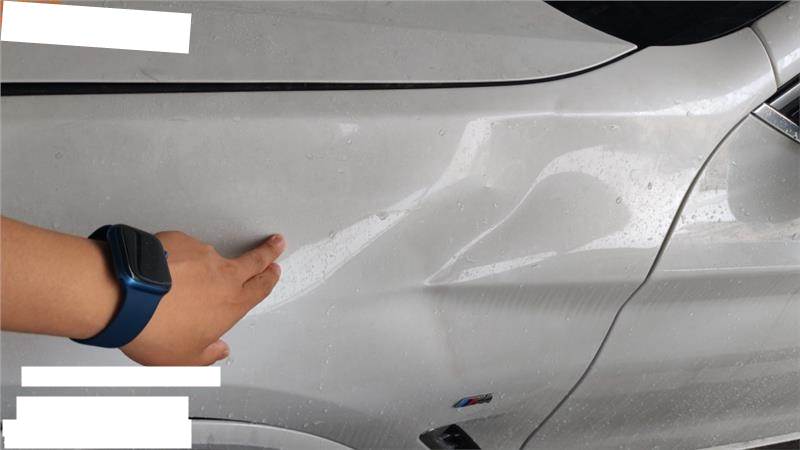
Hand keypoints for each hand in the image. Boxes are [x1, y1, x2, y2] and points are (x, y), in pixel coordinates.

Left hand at [120, 231, 284, 365]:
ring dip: (205, 263)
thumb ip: (207, 355)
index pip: (260, 288)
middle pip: (254, 260)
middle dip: (268, 251)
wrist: (125, 295)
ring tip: (182, 278)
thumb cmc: (154, 329)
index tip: (274, 270)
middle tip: (276, 243)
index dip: (270, 278)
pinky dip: (176, 257)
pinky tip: (161, 270)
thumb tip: (217, 351)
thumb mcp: (183, 359)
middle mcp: (222, 275)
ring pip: (212, 257)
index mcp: (231, 304)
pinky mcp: (179, 240)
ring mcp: (201, 254)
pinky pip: (182, 249)